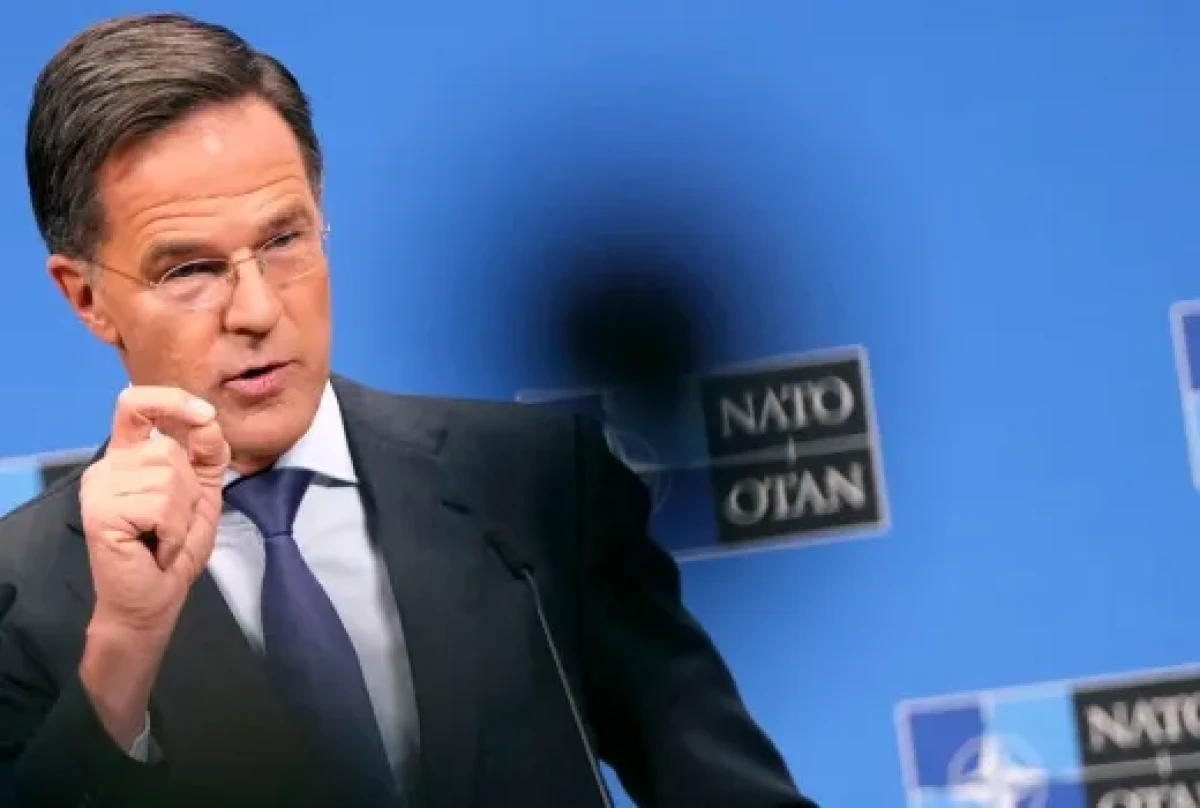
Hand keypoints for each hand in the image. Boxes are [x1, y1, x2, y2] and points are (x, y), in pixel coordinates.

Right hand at [80, 386, 229, 635]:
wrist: (154, 599)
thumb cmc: (174, 549)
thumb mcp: (202, 493)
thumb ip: (206, 454)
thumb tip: (208, 419)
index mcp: (129, 456)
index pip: (136, 404)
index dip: (172, 401)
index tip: (205, 416)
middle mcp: (109, 466)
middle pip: (168, 450)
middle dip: (189, 492)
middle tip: (172, 524)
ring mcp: (99, 487)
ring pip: (169, 477)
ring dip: (181, 516)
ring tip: (162, 537)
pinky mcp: (99, 511)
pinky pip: (160, 505)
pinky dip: (171, 531)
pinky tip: (155, 547)